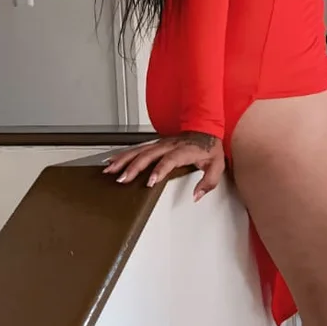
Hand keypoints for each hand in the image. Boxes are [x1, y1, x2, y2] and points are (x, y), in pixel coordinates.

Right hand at [103, 133, 225, 201]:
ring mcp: (160, 143)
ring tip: (110, 170)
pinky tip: (112, 160)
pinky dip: (123, 154)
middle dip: (134, 167)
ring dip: (123, 160)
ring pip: (139, 150)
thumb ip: (208, 182)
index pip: (170, 160)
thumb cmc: (209, 148)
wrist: (205, 129)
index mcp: (185, 151)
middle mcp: (170, 146)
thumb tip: (196, 196)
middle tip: (123, 179)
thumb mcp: (216, 166)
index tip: (150, 181)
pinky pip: (137, 148)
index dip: (159, 170)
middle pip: (149, 155)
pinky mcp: (155, 144)